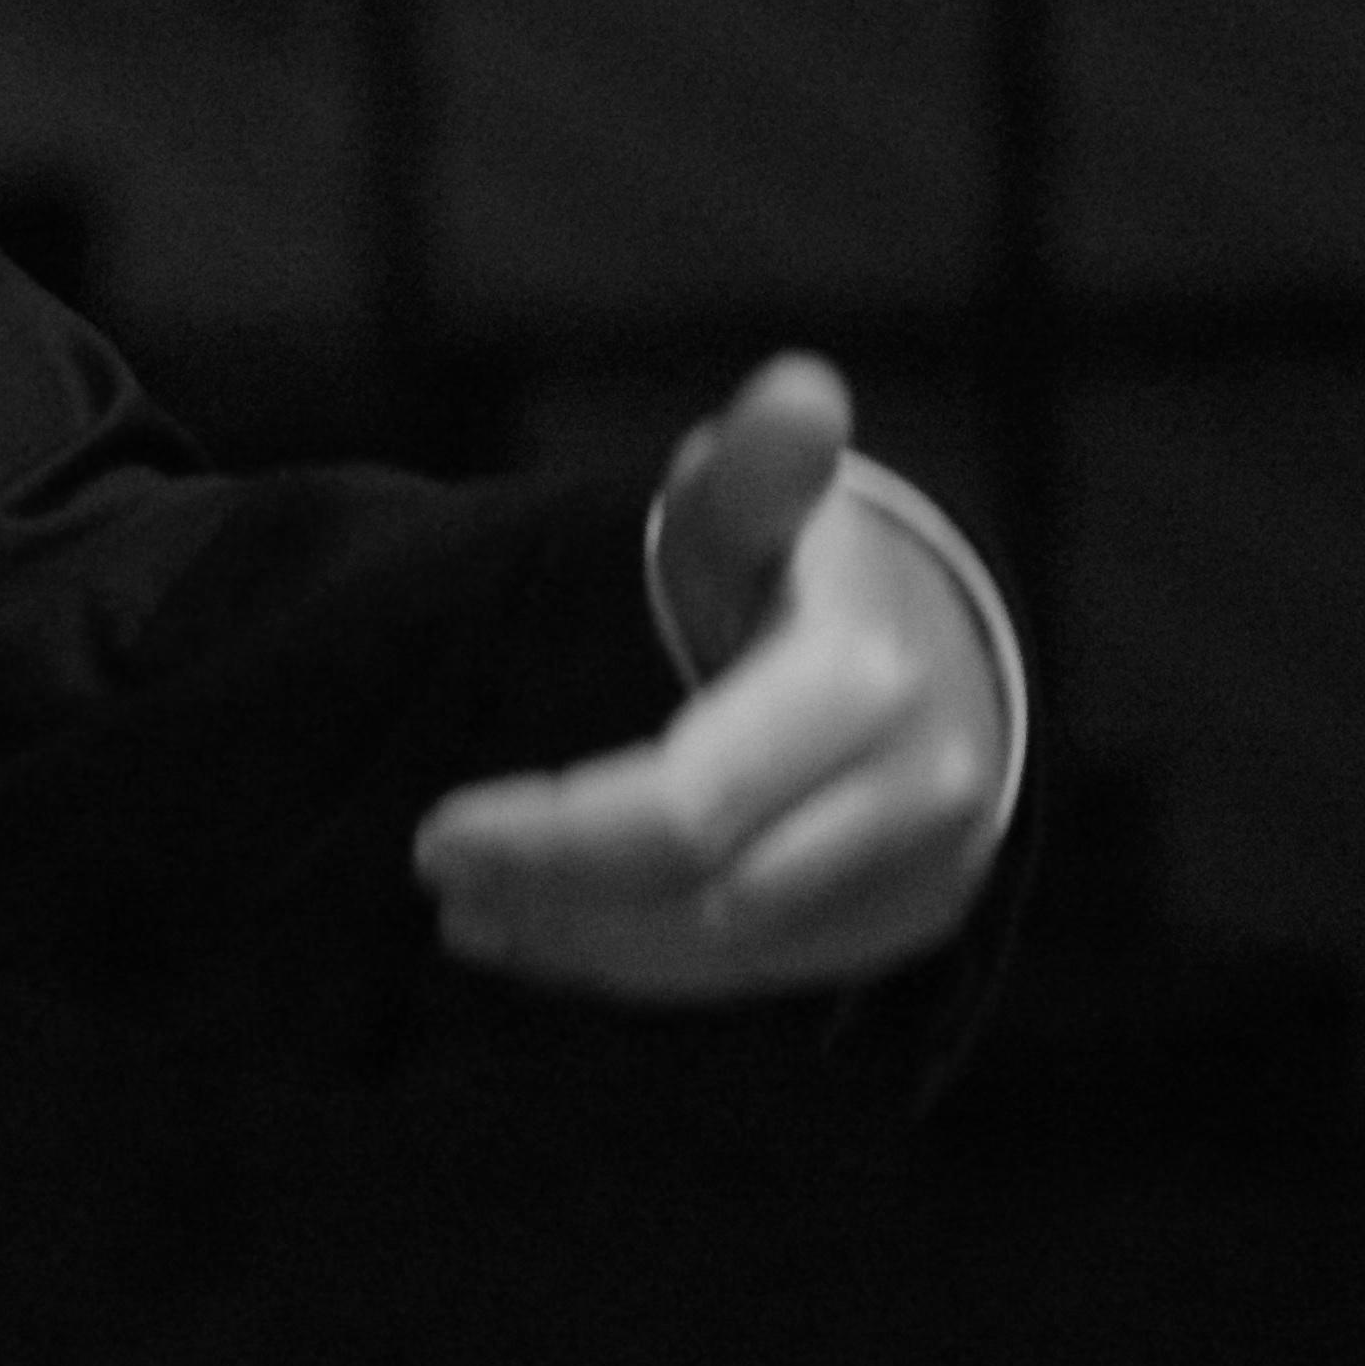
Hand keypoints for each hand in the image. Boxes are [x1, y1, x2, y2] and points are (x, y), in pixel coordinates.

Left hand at [406, 354, 1018, 999]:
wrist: (930, 640)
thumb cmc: (792, 568)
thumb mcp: (753, 509)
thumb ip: (755, 471)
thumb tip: (798, 389)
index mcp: (860, 682)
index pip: (680, 807)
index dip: (551, 837)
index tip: (435, 832)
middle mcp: (915, 789)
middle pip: (698, 895)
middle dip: (549, 893)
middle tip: (434, 870)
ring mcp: (928, 868)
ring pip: (723, 951)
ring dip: (578, 942)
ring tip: (467, 909)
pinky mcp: (914, 922)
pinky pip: (759, 976)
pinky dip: (639, 966)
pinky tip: (542, 937)